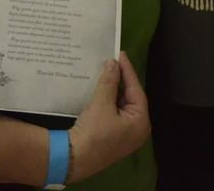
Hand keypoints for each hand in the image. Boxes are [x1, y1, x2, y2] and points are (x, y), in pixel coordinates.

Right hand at [66, 52, 149, 181]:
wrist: (72, 160)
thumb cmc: (93, 132)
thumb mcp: (102, 104)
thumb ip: (109, 82)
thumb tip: (112, 63)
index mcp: (141, 122)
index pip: (136, 90)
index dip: (128, 71)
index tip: (120, 54)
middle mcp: (137, 129)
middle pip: (131, 98)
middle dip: (121, 81)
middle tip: (113, 62)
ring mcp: (125, 135)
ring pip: (121, 106)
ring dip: (114, 91)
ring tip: (107, 73)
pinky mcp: (112, 138)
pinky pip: (114, 114)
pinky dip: (109, 102)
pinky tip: (102, 91)